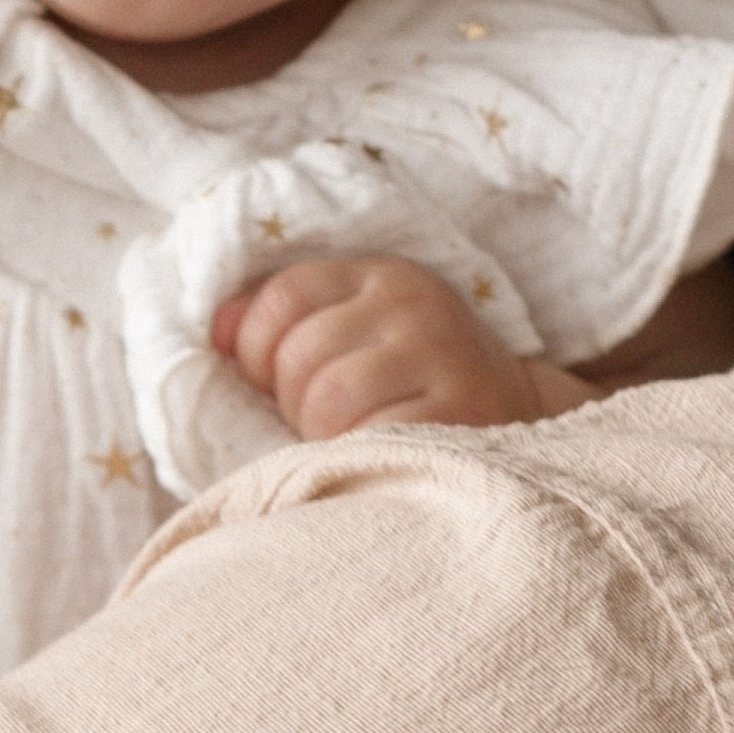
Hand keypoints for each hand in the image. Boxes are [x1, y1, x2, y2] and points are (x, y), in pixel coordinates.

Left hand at [212, 254, 592, 445]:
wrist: (518, 419)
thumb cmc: (412, 383)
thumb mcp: (356, 331)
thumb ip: (283, 322)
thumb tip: (215, 331)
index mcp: (382, 275)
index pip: (283, 296)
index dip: (256, 346)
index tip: (269, 380)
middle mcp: (415, 304)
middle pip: (298, 355)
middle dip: (292, 402)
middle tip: (325, 421)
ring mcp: (443, 356)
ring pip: (325, 400)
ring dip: (321, 436)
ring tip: (351, 437)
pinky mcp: (461, 413)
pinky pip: (370, 438)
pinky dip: (357, 457)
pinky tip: (379, 456)